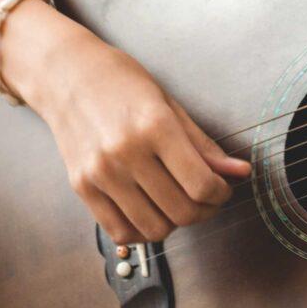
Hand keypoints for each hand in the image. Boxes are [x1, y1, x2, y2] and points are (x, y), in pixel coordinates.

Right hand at [29, 32, 250, 244]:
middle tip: (206, 198)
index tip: (222, 188)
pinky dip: (142, 231)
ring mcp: (100, 173)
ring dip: (175, 224)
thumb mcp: (170, 105)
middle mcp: (125, 153)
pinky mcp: (81, 187)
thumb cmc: (121, 84)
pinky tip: (150, 211)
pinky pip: (120, 232)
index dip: (221, 194)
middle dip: (204, 211)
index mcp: (154, 126)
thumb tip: (240, 172)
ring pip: (154, 228)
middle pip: (181, 211)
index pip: (201, 184)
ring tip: (177, 203)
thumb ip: (204, 145)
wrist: (66, 75)